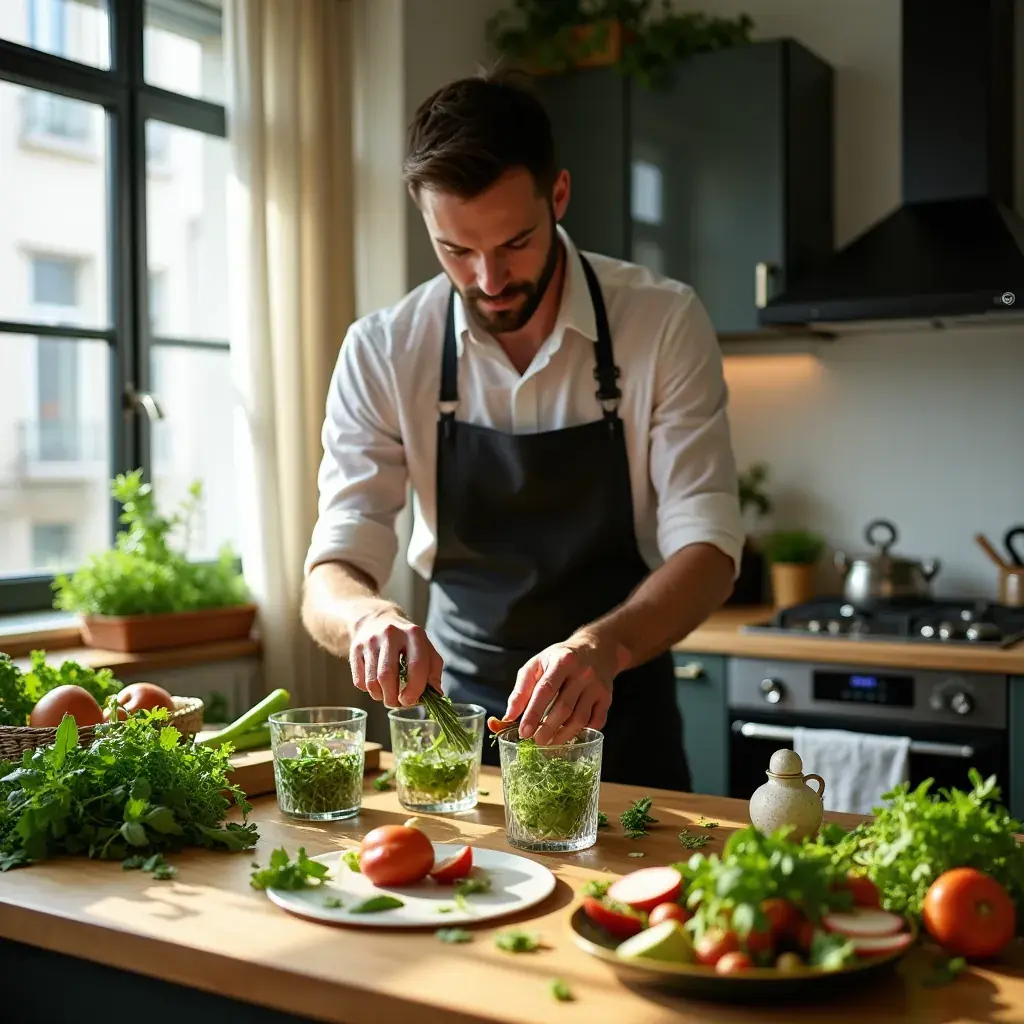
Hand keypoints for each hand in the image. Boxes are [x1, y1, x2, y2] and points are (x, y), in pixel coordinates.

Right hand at [349, 607, 442, 707]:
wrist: (376, 620)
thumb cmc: (406, 641)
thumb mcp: (425, 648)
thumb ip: (433, 670)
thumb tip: (436, 694)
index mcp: (414, 634)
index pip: (416, 666)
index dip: (414, 689)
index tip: (411, 701)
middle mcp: (391, 634)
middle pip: (387, 676)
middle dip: (393, 698)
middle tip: (398, 703)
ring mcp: (370, 640)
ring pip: (372, 682)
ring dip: (381, 696)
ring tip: (387, 695)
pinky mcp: (355, 648)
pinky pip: (360, 681)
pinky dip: (368, 690)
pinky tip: (376, 684)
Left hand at [505, 632, 625, 746]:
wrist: (597, 648)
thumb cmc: (560, 658)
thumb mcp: (537, 664)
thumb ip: (521, 689)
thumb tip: (509, 716)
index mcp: (562, 661)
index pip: (545, 690)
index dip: (533, 713)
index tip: (524, 732)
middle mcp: (582, 673)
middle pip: (564, 707)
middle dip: (548, 729)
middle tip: (536, 742)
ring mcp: (597, 686)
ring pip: (580, 718)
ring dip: (563, 735)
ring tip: (549, 743)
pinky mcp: (606, 698)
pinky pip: (596, 722)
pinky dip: (582, 733)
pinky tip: (569, 737)